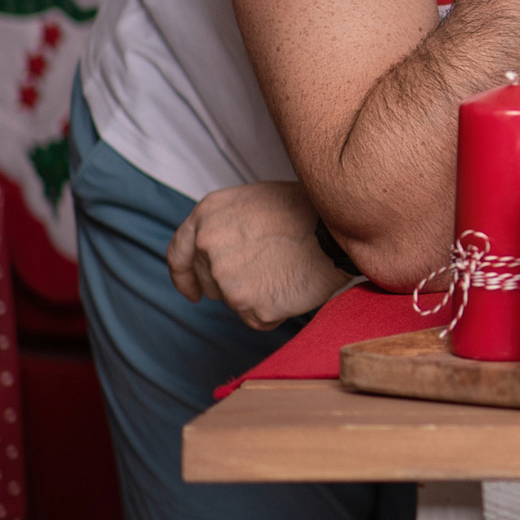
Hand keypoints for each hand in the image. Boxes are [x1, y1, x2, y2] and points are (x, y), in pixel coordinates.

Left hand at [167, 181, 353, 329]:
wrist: (342, 228)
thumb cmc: (308, 211)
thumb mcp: (254, 202)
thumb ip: (224, 225)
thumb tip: (213, 253)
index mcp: (207, 214)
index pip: (178, 254)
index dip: (183, 277)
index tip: (190, 292)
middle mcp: (209, 245)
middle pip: (210, 282)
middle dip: (234, 282)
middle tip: (271, 267)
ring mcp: (227, 277)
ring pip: (235, 301)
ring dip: (258, 294)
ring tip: (288, 270)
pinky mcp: (249, 305)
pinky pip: (257, 318)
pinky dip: (275, 309)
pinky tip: (294, 285)